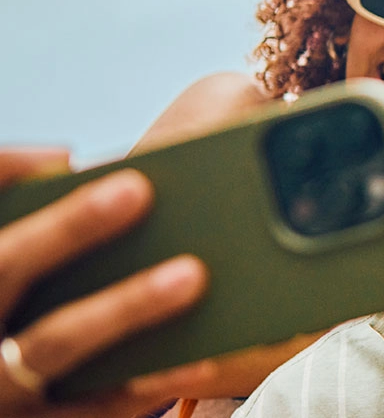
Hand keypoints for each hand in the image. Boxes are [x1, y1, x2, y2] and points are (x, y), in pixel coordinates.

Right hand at [0, 148, 209, 417]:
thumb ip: (30, 214)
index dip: (7, 175)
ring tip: (192, 273)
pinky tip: (200, 358)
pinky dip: (147, 383)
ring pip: (54, 343)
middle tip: (138, 189)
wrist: (12, 391)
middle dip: (70, 228)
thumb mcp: (18, 260)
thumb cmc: (28, 308)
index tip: (69, 155)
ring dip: (124, 307)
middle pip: (9, 268)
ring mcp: (1, 386)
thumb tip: (67, 160)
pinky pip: (93, 408)